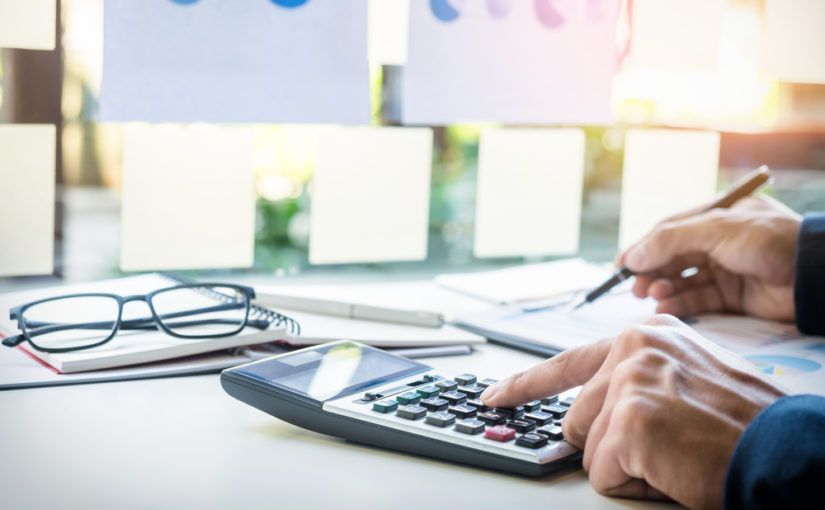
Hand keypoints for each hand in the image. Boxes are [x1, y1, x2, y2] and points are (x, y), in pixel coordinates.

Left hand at [481, 315, 785, 508]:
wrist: (784, 453)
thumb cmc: (742, 426)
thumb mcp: (685, 379)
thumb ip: (634, 380)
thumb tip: (587, 411)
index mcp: (645, 335)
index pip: (568, 362)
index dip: (526, 386)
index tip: (495, 397)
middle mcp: (633, 347)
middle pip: (577, 416)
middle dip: (610, 443)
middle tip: (665, 443)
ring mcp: (629, 380)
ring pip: (587, 447)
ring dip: (625, 464)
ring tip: (675, 453)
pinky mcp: (629, 419)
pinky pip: (601, 473)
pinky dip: (634, 484)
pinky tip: (671, 467)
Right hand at [617, 196, 800, 321]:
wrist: (813, 275)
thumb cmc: (768, 241)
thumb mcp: (715, 229)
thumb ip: (670, 240)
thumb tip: (631, 256)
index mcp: (715, 217)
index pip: (669, 230)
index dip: (643, 247)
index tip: (621, 264)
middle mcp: (717, 242)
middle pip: (672, 257)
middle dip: (651, 271)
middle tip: (634, 286)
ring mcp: (724, 270)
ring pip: (682, 280)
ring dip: (663, 288)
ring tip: (652, 295)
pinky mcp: (732, 297)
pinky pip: (697, 300)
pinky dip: (679, 304)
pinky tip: (666, 306)